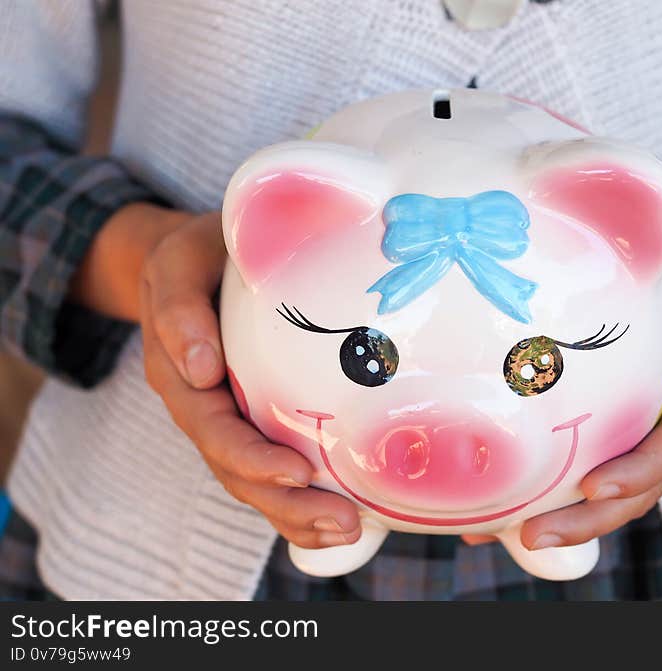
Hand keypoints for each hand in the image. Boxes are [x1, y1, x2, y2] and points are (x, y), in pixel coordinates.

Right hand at [138, 211, 361, 548]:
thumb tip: (203, 368)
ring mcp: (233, 418)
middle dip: (289, 505)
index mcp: (180, 378)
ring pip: (258, 482)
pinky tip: (346, 516)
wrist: (200, 260)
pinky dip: (304, 500)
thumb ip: (179, 306)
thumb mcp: (177, 263)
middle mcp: (206, 409)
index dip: (252, 458)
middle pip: (239, 472)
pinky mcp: (260, 419)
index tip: (297, 473)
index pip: (213, 430)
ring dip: (301, 514)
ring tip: (349, 530)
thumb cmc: (196, 257)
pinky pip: (276, 468)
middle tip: (343, 521)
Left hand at [501, 223, 661, 549]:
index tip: (594, 489)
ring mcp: (636, 427)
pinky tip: (499, 503)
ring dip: (562, 516)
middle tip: (533, 537)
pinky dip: (546, 486)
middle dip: (587, 520)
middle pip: (633, 488)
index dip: (634, 476)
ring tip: (506, 536)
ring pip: (604, 486)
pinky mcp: (609, 418)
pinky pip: (581, 456)